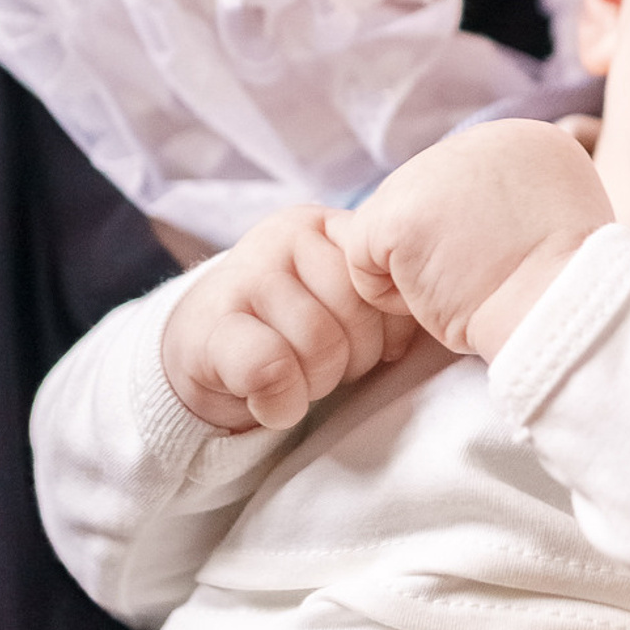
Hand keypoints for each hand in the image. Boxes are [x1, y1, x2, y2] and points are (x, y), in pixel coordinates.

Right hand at [161, 205, 418, 431]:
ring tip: (301, 381)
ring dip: (318, 382)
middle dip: (355, 357)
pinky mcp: (211, 328)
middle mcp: (284, 239)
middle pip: (357, 309)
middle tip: (330, 369)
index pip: (387, 274)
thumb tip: (427, 315)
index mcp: (325, 226)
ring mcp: (243, 278)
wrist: (202, 355)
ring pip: (319, 342)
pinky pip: (272, 370)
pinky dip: (282, 403)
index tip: (376, 348)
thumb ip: (381, 294)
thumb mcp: (339, 298)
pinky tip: (274, 403)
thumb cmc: (291, 330)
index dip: (390, 325)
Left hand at [340, 119, 613, 361]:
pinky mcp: (398, 212)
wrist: (571, 312)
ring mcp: (434, 169)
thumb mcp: (555, 221)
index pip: (462, 190)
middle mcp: (477, 138)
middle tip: (492, 277)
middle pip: (423, 202)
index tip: (519, 263)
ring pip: (392, 228)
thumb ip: (509, 204)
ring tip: (472, 285)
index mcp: (525, 139)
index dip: (479, 242)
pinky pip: (362, 259)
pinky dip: (393, 297)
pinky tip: (442, 295)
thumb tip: (458, 220)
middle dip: (444, 252)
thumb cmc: (568, 293)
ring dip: (421, 273)